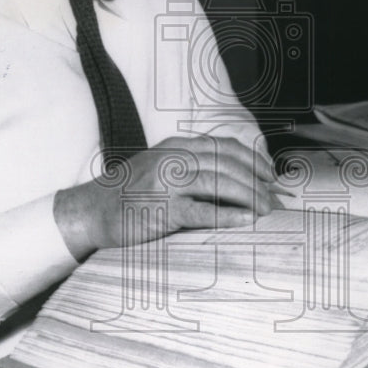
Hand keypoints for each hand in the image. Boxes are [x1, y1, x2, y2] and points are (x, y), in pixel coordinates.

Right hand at [52, 135, 289, 260]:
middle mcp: (173, 158)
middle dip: (258, 181)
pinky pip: (202, 210)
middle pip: (227, 163)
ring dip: (250, 197)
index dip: (253, 160)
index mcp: (176, 147)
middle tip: (276, 199)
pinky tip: (246, 221)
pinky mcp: (162, 208)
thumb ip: (191, 167)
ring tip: (267, 211)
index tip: (272, 177)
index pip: (225, 147)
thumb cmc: (129, 195)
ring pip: (220, 183)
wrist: (90, 212)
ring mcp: (166, 182)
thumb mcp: (160, 168)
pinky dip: (228, 215)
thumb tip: (233, 180)